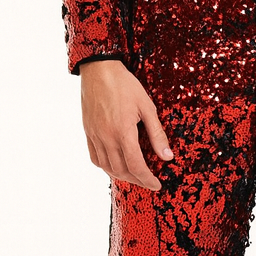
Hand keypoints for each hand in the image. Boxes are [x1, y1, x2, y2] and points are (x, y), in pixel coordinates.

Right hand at [80, 61, 172, 190]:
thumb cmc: (125, 85)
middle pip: (122, 171)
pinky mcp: (88, 132)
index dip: (148, 180)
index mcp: (123, 132)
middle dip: (137, 181)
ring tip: (135, 176)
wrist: (99, 70)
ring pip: (107, 167)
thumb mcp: (147, 107)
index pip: (136, 166)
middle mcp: (106, 137)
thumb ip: (157, 134)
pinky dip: (106, 167)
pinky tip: (115, 166)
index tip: (157, 185)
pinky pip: (95, 157)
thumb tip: (167, 157)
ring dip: (122, 176)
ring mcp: (95, 136)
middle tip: (149, 182)